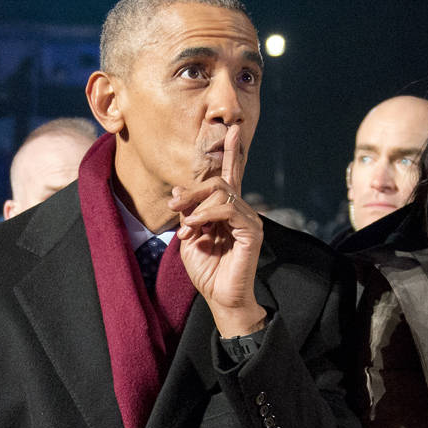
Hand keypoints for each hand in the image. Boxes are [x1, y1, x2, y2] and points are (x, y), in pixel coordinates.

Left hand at [168, 124, 267, 337]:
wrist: (220, 298)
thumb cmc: (206, 270)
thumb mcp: (189, 237)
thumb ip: (187, 213)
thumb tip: (180, 192)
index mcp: (227, 210)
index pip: (230, 175)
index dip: (232, 151)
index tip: (231, 129)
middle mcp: (241, 211)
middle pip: (219, 181)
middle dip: (193, 190)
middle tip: (174, 206)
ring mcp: (249, 221)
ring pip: (223, 193)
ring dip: (197, 206)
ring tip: (186, 225)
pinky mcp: (252, 232)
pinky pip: (229, 209)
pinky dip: (208, 214)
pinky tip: (196, 227)